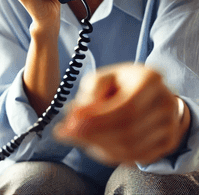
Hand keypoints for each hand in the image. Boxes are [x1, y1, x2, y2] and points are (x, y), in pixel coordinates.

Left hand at [54, 63, 188, 165]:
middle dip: (92, 134)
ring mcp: (169, 125)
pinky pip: (134, 157)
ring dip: (96, 145)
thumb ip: (90, 93)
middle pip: (128, 130)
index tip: (71, 120)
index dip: (98, 117)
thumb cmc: (122, 83)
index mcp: (150, 79)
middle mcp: (165, 103)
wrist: (151, 93)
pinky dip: (108, 154)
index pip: (127, 107)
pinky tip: (92, 143)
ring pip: (129, 147)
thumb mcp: (104, 77)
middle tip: (64, 131)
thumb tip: (73, 116)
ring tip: (75, 135)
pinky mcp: (167, 143)